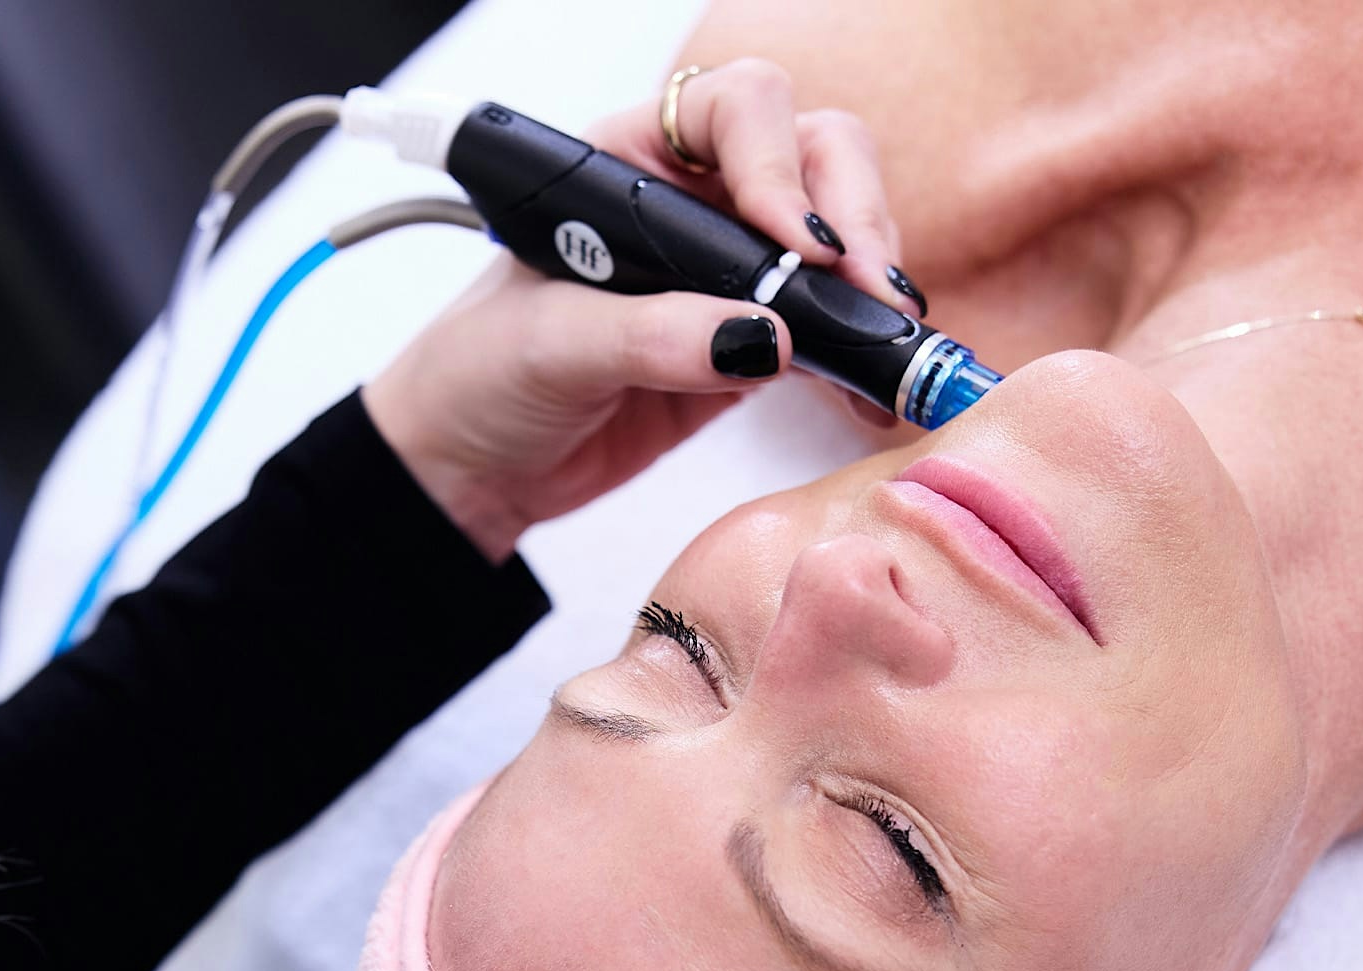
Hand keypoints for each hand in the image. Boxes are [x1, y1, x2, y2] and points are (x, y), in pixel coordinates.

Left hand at [362, 59, 914, 561]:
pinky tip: (874, 396)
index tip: (797, 246)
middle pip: (814, 157)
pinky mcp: (752, 345)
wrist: (476, 467)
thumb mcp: (548, 346)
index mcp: (631, 161)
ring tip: (887, 350)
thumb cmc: (481, 377)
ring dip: (871, 285)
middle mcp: (692, 199)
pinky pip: (828, 332)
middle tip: (867, 296)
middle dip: (853, 217)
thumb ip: (650, 335)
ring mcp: (732, 272)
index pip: (736, 111)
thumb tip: (761, 337)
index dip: (779, 167)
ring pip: (837, 238)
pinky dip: (860, 358)